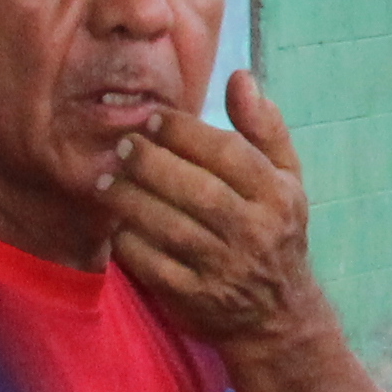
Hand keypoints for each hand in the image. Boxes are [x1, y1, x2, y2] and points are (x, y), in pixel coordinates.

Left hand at [109, 75, 330, 355]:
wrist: (279, 315)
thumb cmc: (276, 231)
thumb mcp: (286, 178)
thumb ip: (263, 127)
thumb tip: (239, 76)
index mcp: (278, 195)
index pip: (231, 154)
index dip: (187, 132)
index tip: (155, 117)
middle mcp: (255, 231)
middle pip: (197, 189)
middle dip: (152, 162)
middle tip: (121, 145)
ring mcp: (224, 267)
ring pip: (170, 227)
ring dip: (131, 199)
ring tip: (106, 180)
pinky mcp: (195, 297)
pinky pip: (153, 265)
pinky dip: (128, 243)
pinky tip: (114, 224)